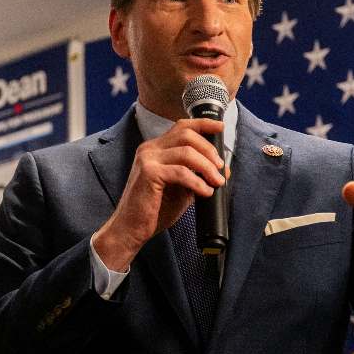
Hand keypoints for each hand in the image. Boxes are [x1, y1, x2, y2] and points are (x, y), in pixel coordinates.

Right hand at [93, 119, 226, 269]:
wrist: (131, 230)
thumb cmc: (153, 211)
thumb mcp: (180, 189)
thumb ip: (197, 176)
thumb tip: (223, 169)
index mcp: (155, 150)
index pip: (181, 127)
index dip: (203, 124)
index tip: (220, 128)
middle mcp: (149, 149)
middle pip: (186, 135)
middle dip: (209, 150)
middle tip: (220, 168)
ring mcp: (147, 160)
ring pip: (187, 152)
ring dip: (207, 167)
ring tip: (216, 182)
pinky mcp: (149, 173)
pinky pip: (181, 172)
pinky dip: (198, 182)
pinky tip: (204, 192)